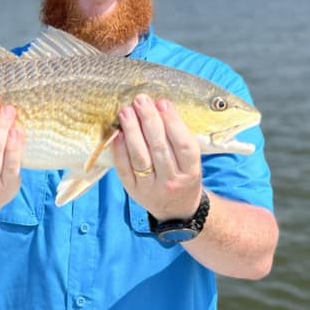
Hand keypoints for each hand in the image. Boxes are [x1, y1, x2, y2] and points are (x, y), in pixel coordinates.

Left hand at [113, 94, 203, 221]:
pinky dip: (120, 150)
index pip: (183, 145)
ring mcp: (150, 188)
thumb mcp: (191, 162)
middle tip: (140, 100)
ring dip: (132, 132)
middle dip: (149, 121)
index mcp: (191, 172)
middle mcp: (171, 182)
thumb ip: (179, 139)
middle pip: (159, 148)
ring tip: (126, 111)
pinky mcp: (133, 191)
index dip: (173, 123)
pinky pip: (124, 169)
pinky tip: (118, 133)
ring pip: (140, 157)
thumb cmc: (183, 176)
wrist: (177, 210)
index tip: (163, 103)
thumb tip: (159, 107)